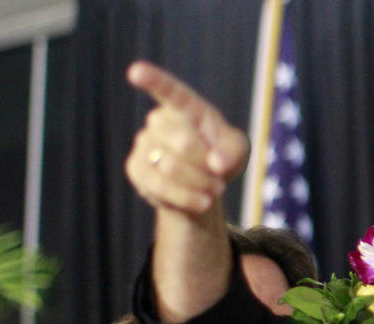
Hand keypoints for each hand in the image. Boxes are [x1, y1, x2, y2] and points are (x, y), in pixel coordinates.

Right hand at [124, 60, 248, 215]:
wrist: (203, 188)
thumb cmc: (222, 159)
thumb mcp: (237, 152)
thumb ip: (233, 151)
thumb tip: (216, 162)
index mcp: (186, 108)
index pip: (170, 91)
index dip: (154, 81)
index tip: (136, 72)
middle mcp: (159, 121)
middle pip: (183, 143)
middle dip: (207, 166)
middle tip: (220, 179)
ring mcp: (143, 143)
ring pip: (170, 167)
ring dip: (200, 184)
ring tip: (214, 190)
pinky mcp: (135, 169)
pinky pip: (159, 186)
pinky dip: (186, 198)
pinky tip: (201, 202)